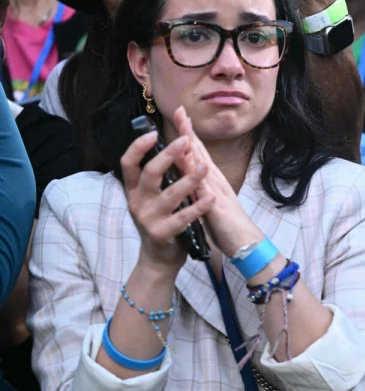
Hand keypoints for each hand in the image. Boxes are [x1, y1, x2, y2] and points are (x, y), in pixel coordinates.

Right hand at [121, 126, 213, 272]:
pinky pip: (182, 218)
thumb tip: (171, 144)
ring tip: (205, 167)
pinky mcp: (162, 233)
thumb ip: (159, 175)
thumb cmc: (161, 219)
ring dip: (189, 179)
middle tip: (185, 140)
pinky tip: (212, 198)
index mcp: (134, 190)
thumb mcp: (153, 197)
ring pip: (169, 195)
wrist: (159, 258)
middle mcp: (137, 202)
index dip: (138, 147)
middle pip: (150, 173)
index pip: (128, 164)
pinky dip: (198, 207)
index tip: (153, 133)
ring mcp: (148, 219)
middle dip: (168, 155)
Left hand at [173, 107, 262, 259]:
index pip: (197, 153)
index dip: (188, 134)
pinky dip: (196, 175)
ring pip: (201, 165)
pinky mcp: (217, 206)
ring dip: (192, 147)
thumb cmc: (228, 225)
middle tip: (180, 111)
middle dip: (188, 131)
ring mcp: (217, 191)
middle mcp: (214, 181)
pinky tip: (189, 164)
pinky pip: (204, 188)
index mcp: (211, 181)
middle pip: (200, 152)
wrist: (247, 243)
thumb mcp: (210, 203)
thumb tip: (188, 178)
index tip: (180, 116)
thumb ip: (200, 188)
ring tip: (182, 128)